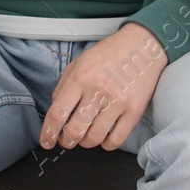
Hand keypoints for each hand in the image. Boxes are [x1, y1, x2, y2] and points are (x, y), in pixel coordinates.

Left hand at [39, 23, 165, 151]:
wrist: (143, 44)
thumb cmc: (110, 53)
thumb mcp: (79, 62)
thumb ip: (63, 86)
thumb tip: (56, 112)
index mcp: (81, 77)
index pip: (57, 113)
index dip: (48, 133)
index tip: (46, 141)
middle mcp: (98, 90)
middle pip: (74, 131)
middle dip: (66, 141)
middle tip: (67, 140)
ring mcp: (118, 102)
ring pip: (94, 138)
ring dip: (85, 143)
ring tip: (85, 136)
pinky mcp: (135, 111)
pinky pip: (116, 140)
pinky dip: (106, 145)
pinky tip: (104, 137)